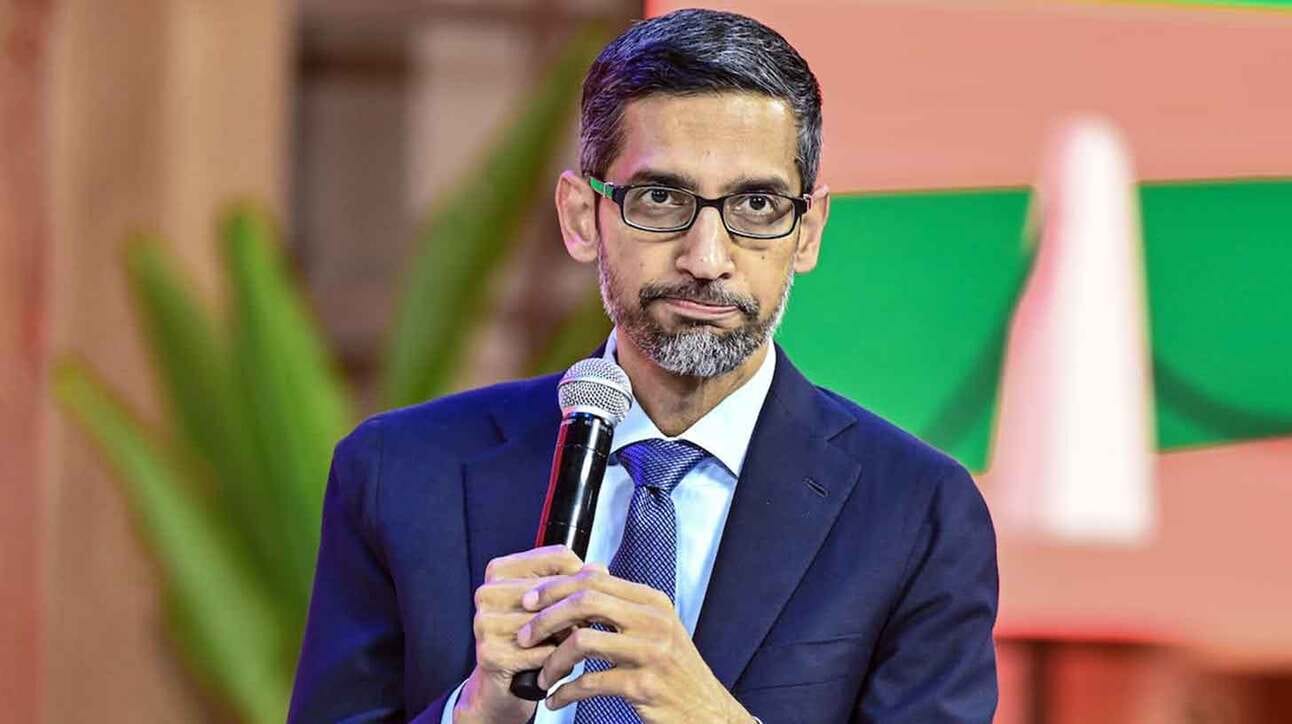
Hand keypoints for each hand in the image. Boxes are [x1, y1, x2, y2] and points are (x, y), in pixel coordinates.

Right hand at [454, 545, 583, 723]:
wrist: (503, 687)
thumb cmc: (530, 641)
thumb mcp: (551, 606)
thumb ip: (573, 583)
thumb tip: (599, 569)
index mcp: (501, 570)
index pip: (559, 556)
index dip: (583, 577)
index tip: (588, 594)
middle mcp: (488, 592)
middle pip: (556, 590)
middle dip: (577, 610)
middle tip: (584, 626)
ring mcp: (485, 622)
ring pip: (550, 622)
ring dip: (568, 638)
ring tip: (568, 648)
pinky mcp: (491, 653)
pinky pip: (543, 652)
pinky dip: (558, 662)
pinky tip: (557, 666)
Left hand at [517, 565, 751, 723]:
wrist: (706, 710)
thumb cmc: (673, 670)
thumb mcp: (654, 629)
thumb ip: (621, 606)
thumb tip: (582, 578)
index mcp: (651, 601)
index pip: (593, 578)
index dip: (554, 588)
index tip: (528, 602)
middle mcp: (653, 621)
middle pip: (585, 601)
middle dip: (546, 617)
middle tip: (524, 635)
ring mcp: (650, 653)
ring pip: (582, 641)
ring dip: (552, 660)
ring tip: (541, 675)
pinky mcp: (644, 686)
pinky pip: (590, 683)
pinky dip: (565, 693)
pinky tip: (555, 700)